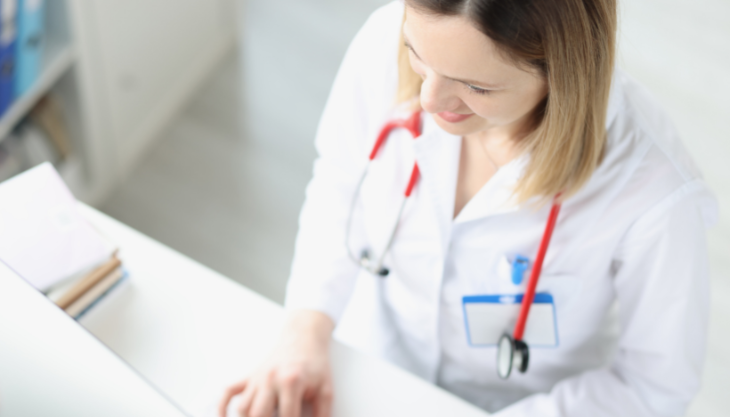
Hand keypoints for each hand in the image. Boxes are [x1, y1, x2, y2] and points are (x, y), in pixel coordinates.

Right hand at [219, 310, 334, 416]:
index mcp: (291, 381)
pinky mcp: (249, 376)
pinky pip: (228, 392)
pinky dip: (222, 407)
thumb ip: (322, 414)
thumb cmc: (315, 363)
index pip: (287, 416)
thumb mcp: (326, 389)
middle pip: (259, 414)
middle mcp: (270, 379)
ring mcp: (257, 377)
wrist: (303, 337)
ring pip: (243, 408)